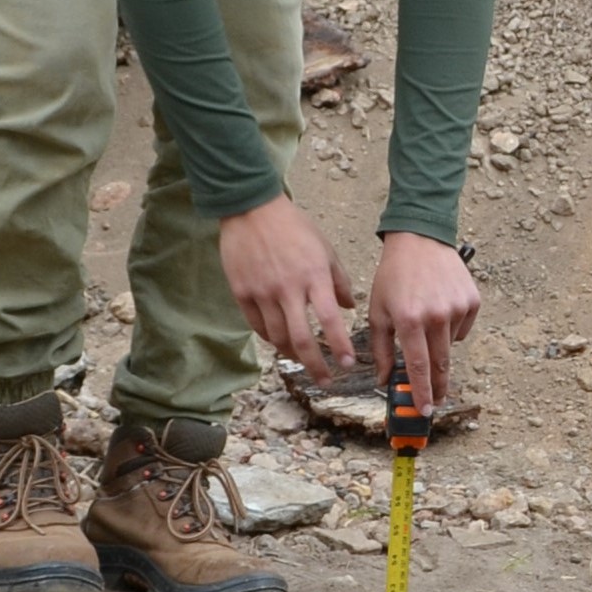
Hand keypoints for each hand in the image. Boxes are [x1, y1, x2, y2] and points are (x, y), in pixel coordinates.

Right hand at [216, 194, 355, 382]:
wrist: (251, 209)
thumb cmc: (293, 228)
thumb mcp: (324, 249)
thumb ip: (338, 280)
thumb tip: (350, 308)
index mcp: (313, 276)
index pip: (330, 321)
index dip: (339, 346)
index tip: (347, 364)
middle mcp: (288, 288)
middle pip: (302, 339)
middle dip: (316, 366)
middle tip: (325, 381)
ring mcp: (262, 292)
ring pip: (277, 337)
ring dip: (292, 354)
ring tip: (303, 361)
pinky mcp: (242, 293)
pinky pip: (257, 326)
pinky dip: (270, 339)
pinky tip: (280, 342)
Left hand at [368, 229, 477, 417]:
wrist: (420, 241)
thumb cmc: (393, 277)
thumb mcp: (378, 311)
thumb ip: (381, 349)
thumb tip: (384, 379)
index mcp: (409, 319)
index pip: (418, 366)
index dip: (422, 392)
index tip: (426, 410)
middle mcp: (436, 315)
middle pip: (440, 364)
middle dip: (438, 385)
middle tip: (436, 399)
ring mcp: (457, 307)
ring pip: (451, 346)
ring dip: (439, 346)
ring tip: (426, 324)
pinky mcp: (472, 300)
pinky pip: (462, 329)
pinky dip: (451, 328)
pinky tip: (440, 309)